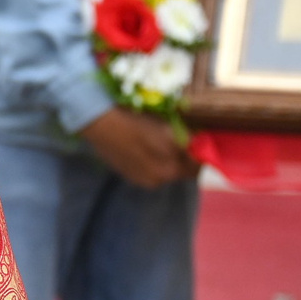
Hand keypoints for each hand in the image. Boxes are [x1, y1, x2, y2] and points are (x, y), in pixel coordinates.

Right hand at [77, 107, 198, 190]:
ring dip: (167, 160)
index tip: (199, 140)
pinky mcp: (129, 175)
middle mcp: (158, 179)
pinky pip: (149, 171)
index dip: (201, 153)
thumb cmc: (136, 120)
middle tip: (179, 139)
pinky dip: (151, 162)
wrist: (99, 122)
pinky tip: (142, 147)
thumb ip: (188, 141)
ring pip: (164, 171)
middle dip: (183, 158)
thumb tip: (200, 145)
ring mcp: (142, 179)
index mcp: (171, 169)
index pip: (197, 167)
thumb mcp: (168, 128)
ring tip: (158, 142)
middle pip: (181, 171)